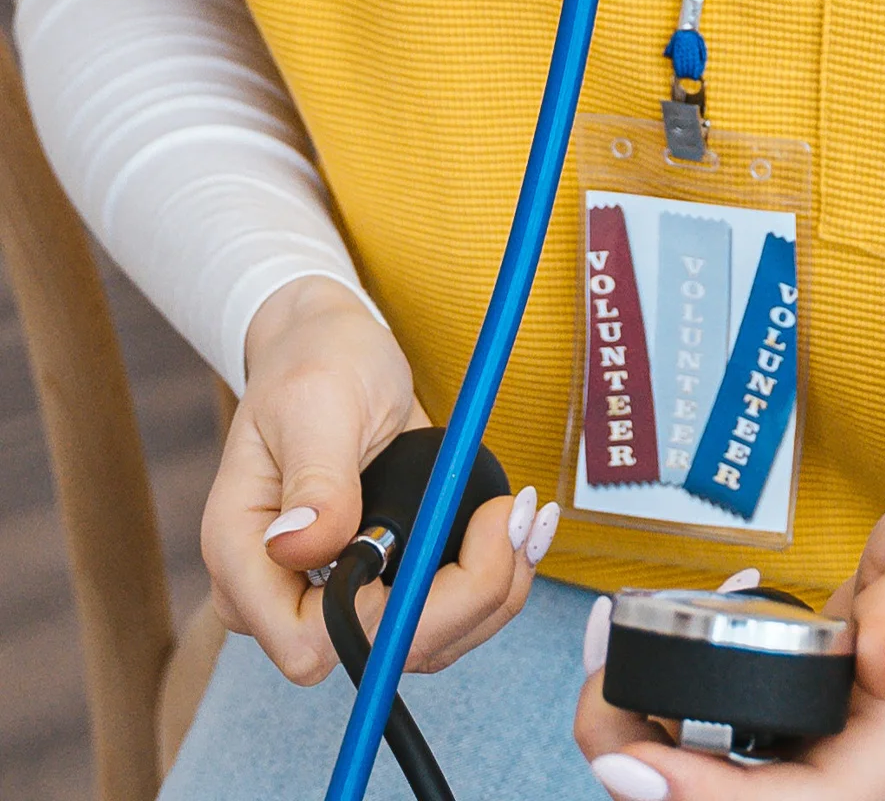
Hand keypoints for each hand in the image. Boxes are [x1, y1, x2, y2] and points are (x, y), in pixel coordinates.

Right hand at [200, 276, 559, 684]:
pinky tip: (517, 525)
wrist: (332, 347)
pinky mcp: (382, 577)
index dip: (388, 617)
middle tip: (514, 516)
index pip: (308, 643)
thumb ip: (317, 479)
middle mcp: (285, 590)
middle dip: (467, 596)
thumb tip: (302, 547)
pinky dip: (491, 576)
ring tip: (525, 515)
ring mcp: (336, 589)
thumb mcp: (317, 403)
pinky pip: (442, 609)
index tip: (448, 539)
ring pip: (423, 640)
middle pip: (379, 649)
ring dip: (492, 588)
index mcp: (246, 554)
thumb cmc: (315, 363)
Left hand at [575, 485, 884, 800]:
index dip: (708, 800)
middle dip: (647, 768)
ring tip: (598, 663)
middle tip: (591, 697)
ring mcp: (817, 741)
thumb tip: (883, 660)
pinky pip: (717, 732)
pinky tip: (641, 643)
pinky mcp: (794, 713)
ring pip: (713, 775)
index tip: (637, 762)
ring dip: (643, 736)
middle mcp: (847, 763)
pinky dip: (667, 698)